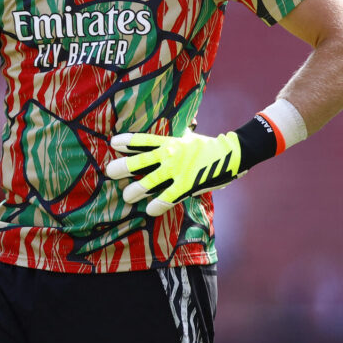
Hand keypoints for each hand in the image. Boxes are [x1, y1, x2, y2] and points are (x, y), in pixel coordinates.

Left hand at [105, 129, 244, 215]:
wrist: (233, 154)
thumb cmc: (209, 146)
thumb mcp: (189, 137)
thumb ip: (177, 137)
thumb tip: (170, 133)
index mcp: (170, 142)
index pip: (144, 140)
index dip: (128, 142)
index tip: (113, 143)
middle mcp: (170, 155)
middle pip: (140, 161)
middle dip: (123, 167)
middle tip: (110, 172)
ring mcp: (178, 170)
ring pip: (149, 181)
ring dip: (135, 190)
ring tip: (126, 196)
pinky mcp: (187, 185)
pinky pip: (168, 197)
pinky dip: (158, 204)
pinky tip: (149, 210)